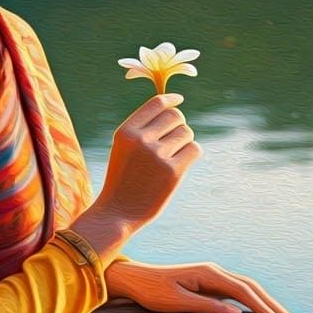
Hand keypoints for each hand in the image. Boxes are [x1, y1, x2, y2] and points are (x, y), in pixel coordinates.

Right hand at [95, 93, 201, 232]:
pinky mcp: (173, 171)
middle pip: (175, 116)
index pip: (156, 103)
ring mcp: (157, 155)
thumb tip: (174, 109)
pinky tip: (181, 164)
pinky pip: (194, 150)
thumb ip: (143, 128)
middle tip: (172, 140)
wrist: (118, 212)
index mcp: (126, 132)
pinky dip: (191, 154)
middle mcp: (141, 140)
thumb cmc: (123, 178)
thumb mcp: (123, 148)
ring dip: (184, 142)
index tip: (178, 100)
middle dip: (178, 125)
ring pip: (186, 133)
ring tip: (171, 157)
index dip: (171, 100)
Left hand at [104, 259, 292, 312]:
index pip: (242, 290)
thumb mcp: (178, 302)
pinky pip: (235, 290)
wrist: (135, 278)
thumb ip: (207, 307)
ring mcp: (211, 275)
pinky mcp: (207, 281)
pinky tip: (257, 310)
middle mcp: (213, 271)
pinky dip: (250, 299)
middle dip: (270, 302)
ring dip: (263, 300)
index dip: (261, 306)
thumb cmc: (153, 292)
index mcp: (208, 274)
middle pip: (249, 285)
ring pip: (244, 286)